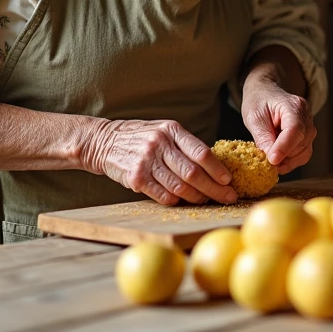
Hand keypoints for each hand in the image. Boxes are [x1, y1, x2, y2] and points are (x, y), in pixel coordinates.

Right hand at [84, 118, 237, 205]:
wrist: (104, 141)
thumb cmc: (142, 138)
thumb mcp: (163, 131)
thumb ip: (185, 145)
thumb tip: (215, 167)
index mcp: (171, 130)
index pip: (200, 152)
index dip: (217, 169)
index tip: (228, 181)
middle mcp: (159, 144)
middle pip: (193, 173)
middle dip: (214, 189)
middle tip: (227, 198)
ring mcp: (146, 161)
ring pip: (180, 187)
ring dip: (197, 198)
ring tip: (206, 201)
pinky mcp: (136, 178)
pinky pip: (163, 195)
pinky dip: (176, 201)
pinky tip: (183, 200)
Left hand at [242, 76, 315, 174]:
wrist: (265, 92)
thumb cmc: (258, 101)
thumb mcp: (253, 117)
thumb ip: (262, 137)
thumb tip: (271, 159)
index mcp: (293, 105)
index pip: (294, 130)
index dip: (284, 148)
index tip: (272, 161)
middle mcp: (306, 116)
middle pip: (300, 143)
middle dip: (283, 156)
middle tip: (265, 161)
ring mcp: (309, 126)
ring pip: (304, 152)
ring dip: (287, 160)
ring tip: (270, 157)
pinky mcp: (307, 136)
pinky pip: (304, 154)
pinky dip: (291, 161)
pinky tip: (278, 158)